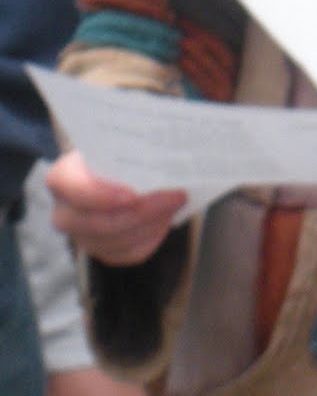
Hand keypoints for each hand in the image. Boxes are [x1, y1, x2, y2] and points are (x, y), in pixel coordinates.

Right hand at [46, 151, 187, 265]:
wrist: (109, 169)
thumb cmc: (113, 152)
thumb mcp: (113, 141)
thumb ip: (129, 144)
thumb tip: (162, 143)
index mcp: (62, 178)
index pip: (73, 190)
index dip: (101, 196)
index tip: (133, 195)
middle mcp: (65, 212)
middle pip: (99, 224)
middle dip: (141, 212)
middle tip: (175, 195)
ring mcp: (82, 237)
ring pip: (118, 242)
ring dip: (151, 223)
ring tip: (176, 202)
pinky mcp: (102, 251)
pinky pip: (129, 253)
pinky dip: (151, 237)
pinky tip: (165, 219)